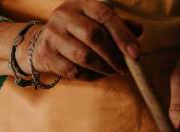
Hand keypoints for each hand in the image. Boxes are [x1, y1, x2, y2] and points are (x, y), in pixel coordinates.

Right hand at [17, 0, 140, 79]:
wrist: (40, 43)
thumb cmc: (76, 31)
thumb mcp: (95, 20)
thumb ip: (117, 24)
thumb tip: (139, 31)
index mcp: (80, 4)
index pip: (105, 15)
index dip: (122, 34)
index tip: (135, 53)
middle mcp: (64, 16)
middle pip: (93, 36)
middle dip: (113, 55)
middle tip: (124, 68)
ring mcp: (52, 36)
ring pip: (83, 56)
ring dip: (102, 68)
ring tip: (113, 72)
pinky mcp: (46, 55)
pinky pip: (72, 70)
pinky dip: (89, 76)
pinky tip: (97, 75)